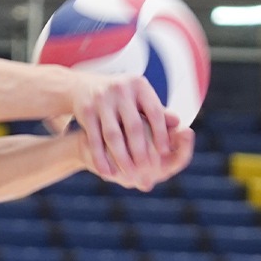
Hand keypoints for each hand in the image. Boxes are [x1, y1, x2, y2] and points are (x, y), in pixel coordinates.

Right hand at [68, 73, 175, 190]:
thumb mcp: (139, 99)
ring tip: (129, 175)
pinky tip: (107, 172)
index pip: (154, 112)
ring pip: (113, 135)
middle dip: (141, 151)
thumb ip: (158, 111)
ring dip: (121, 157)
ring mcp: (101, 100)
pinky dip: (101, 157)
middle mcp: (120, 89)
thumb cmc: (120, 97)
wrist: (83, 86)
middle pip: (134, 126)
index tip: (165, 152)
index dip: (161, 133)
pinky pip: (94, 139)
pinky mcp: (86, 111)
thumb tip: (178, 123)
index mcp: (139, 85)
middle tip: (147, 169)